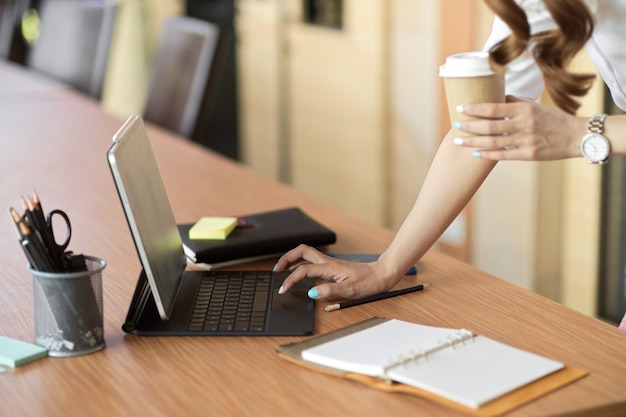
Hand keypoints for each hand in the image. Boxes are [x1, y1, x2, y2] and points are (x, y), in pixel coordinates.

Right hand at [274, 244, 396, 299]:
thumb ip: (330, 291)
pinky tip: (300, 273)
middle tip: (277, 270)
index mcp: (330, 267)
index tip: (283, 289)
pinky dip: (301, 264)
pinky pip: (312, 261)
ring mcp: (329, 263)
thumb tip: (312, 293)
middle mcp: (328, 262)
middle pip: (301, 252)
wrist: (381, 274)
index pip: (304, 270)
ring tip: (283, 270)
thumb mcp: (350, 290)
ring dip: (293, 259)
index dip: (291, 279)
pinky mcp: (332, 267)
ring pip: (306, 255)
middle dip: (286, 259)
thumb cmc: (368, 282)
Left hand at [452, 96, 586, 160]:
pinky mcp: (528, 155)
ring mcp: (525, 141)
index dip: (475, 109)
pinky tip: (476, 153)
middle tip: (455, 125)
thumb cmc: (553, 119)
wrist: (576, 136)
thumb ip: (514, 102)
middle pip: (490, 127)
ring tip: (459, 141)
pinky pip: (503, 155)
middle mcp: (523, 125)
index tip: (460, 108)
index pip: (493, 108)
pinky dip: (488, 154)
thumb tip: (495, 95)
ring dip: (473, 142)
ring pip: (493, 142)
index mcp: (524, 110)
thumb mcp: (534, 106)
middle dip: (470, 127)